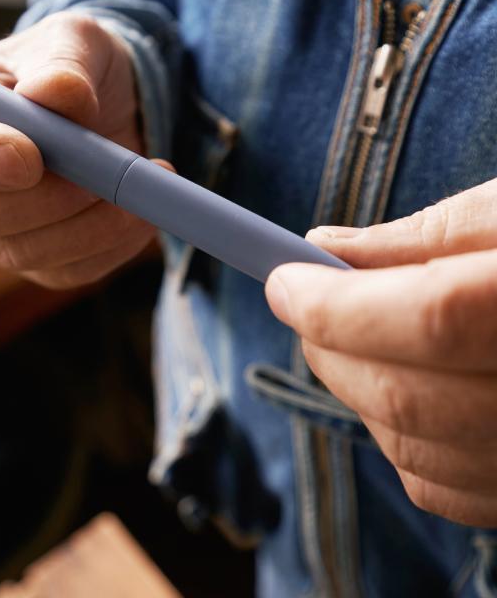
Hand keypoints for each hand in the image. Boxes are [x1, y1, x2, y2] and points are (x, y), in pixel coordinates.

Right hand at [0, 13, 163, 288]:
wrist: (112, 106)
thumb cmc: (73, 66)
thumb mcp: (74, 41)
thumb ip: (62, 62)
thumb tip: (56, 96)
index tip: (25, 153)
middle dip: (35, 199)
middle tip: (95, 170)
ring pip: (21, 252)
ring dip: (86, 221)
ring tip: (136, 176)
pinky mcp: (40, 259)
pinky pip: (69, 270)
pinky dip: (113, 242)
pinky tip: (140, 209)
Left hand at [264, 179, 496, 525]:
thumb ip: (420, 238)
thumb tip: (324, 249)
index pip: (429, 319)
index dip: (338, 303)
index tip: (282, 278)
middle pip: (408, 395)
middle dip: (328, 345)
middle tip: (304, 301)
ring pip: (413, 449)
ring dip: (354, 388)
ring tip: (350, 335)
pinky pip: (442, 487)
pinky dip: (395, 437)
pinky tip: (401, 385)